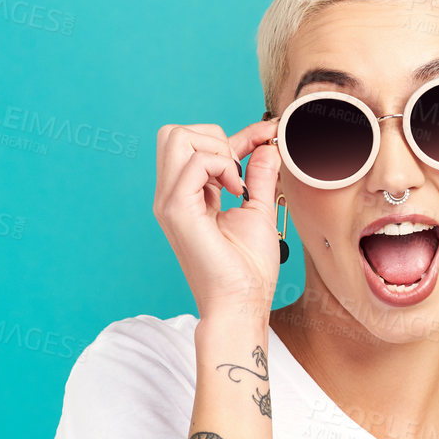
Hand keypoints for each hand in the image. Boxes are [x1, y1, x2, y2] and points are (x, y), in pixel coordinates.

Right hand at [153, 119, 282, 324]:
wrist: (240, 304)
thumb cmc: (247, 270)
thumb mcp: (257, 210)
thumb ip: (259, 176)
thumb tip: (267, 146)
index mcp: (185, 196)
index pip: (197, 145)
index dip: (237, 134)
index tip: (268, 134)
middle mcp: (170, 196)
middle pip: (173, 133)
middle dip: (214, 137)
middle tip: (240, 170)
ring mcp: (169, 202)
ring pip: (176, 137)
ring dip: (216, 149)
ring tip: (236, 182)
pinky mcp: (176, 210)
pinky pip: (193, 161)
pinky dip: (221, 165)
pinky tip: (235, 190)